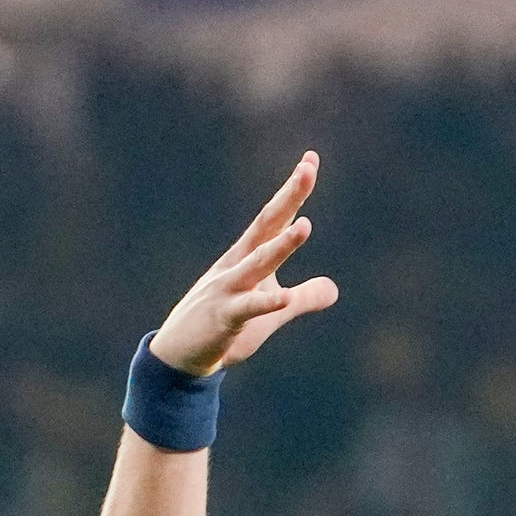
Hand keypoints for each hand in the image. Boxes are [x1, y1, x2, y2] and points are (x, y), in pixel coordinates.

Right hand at [150, 153, 338, 378]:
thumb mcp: (271, 312)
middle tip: (307, 170)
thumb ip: (303, 298)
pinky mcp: (224, 318)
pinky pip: (247, 308)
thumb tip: (334, 289)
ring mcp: (228, 289)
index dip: (293, 192)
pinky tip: (285, 298)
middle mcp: (238, 264)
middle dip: (288, 198)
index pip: (275, 218)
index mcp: (249, 257)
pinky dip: (266, 303)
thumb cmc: (225, 328)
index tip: (311, 160)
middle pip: (267, 226)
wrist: (181, 354)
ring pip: (258, 263)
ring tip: (305, 226)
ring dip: (281, 245)